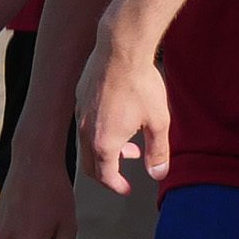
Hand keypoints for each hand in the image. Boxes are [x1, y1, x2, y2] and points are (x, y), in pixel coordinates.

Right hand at [78, 38, 169, 194]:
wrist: (120, 50)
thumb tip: (158, 174)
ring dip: (106, 150)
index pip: (105, 175)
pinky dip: (99, 133)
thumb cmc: (142, 86)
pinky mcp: (79, 98)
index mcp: (103, 143)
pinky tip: (119, 120)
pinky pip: (85, 124)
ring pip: (87, 143)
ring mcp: (79, 114)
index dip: (117, 185)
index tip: (126, 189)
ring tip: (130, 145)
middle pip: (91, 164)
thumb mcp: (158, 122)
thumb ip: (158, 152)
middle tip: (123, 172)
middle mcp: (85, 132)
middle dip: (108, 172)